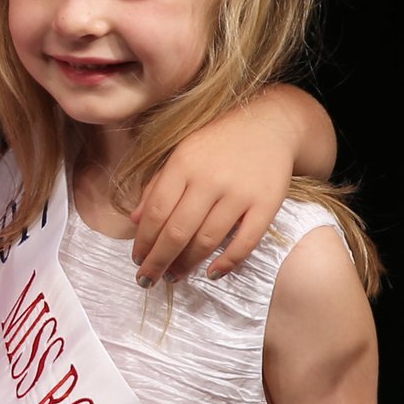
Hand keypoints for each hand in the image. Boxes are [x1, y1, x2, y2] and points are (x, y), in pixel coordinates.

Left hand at [130, 107, 296, 285]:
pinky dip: (228, 262)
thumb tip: (133, 221)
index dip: (144, 241)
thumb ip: (157, 186)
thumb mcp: (182, 153)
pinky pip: (246, 241)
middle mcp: (209, 179)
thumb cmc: (218, 142)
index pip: (156, 212)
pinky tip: (212, 274)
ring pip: (208, 239)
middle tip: (148, 279)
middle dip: (158, 261)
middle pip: (177, 231)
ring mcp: (240, 193)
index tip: (137, 259)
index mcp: (183, 164)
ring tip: (174, 277)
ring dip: (187, 264)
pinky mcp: (267, 204)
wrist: (270, 124)